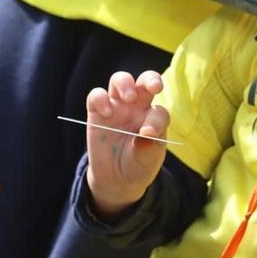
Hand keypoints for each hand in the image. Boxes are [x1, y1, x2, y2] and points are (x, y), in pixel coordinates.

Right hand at [84, 70, 169, 219]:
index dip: (156, 120)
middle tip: (154, 87)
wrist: (116, 178)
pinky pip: (96, 95)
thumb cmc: (137, 165)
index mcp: (154, 118)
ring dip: (125, 83)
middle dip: (150, 79)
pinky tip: (106, 112)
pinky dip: (100, 99)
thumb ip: (149, 147)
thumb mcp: (147, 160)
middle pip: (145, 81)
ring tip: (129, 97)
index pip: (159, 112)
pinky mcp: (97, 112)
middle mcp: (137, 108)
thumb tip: (147, 134)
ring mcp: (117, 107)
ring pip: (120, 80)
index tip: (149, 133)